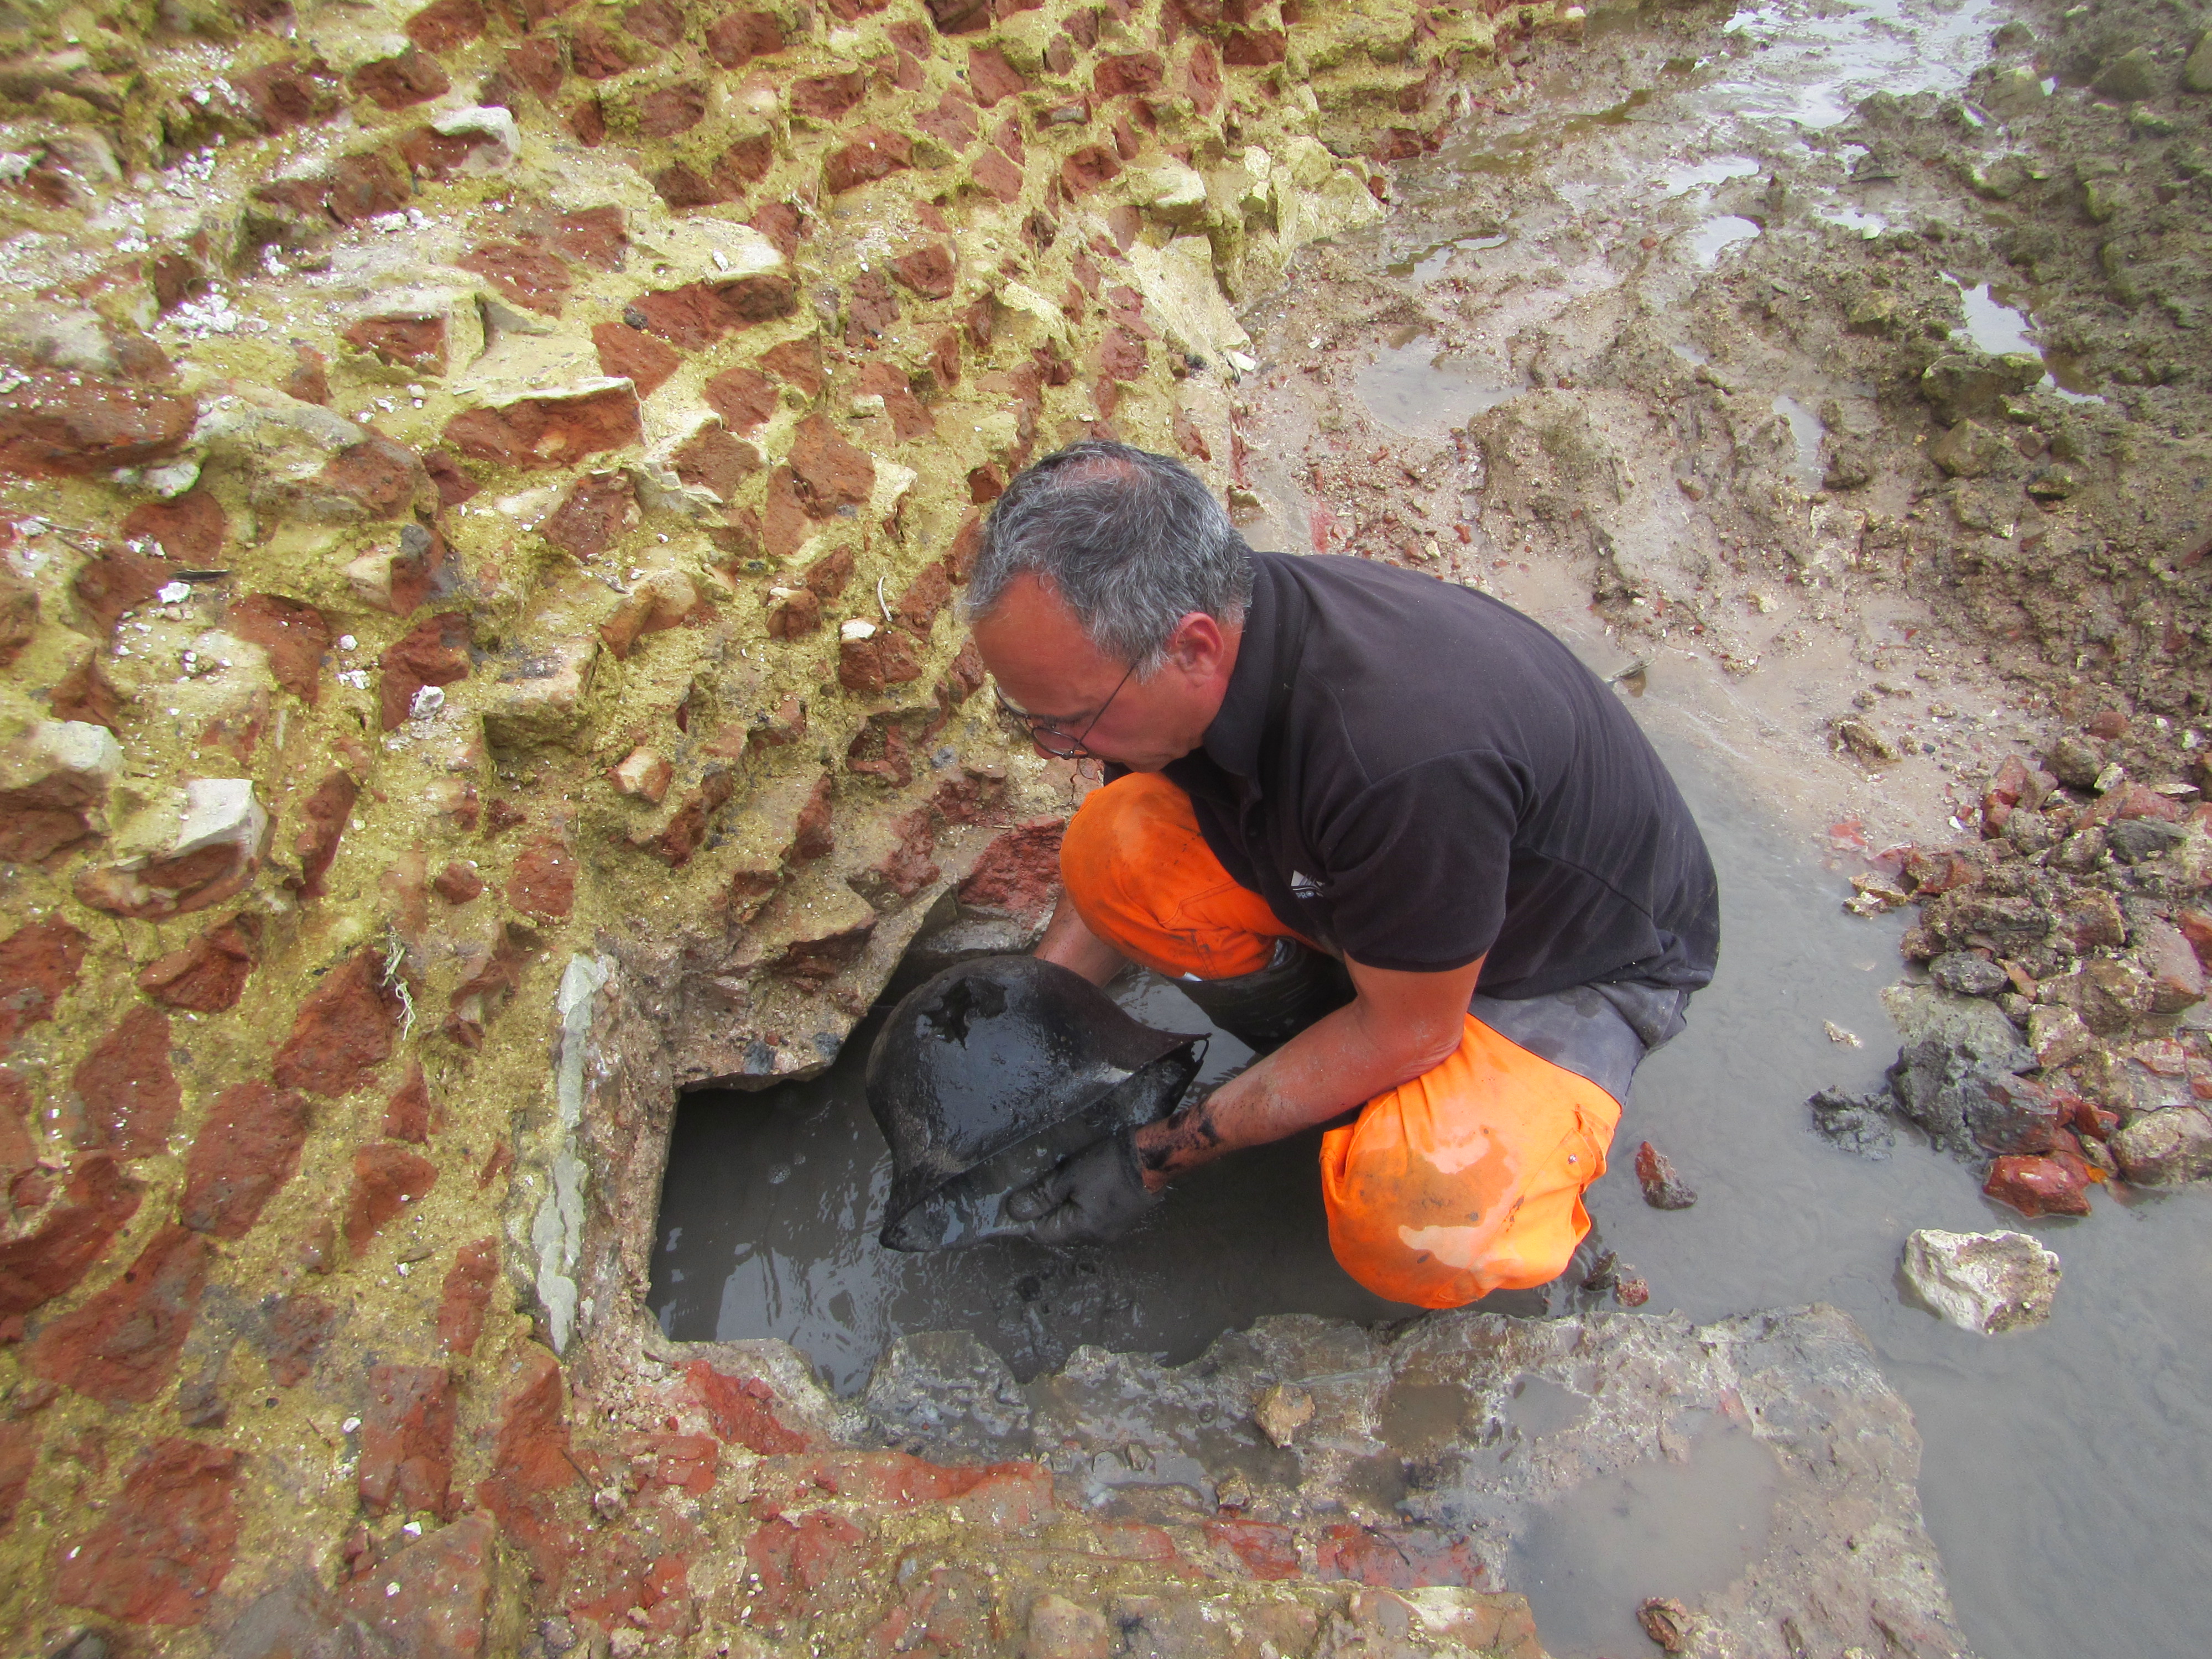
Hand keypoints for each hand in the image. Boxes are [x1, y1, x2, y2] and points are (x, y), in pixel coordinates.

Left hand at [1002, 1130, 1160, 1246]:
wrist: (1150, 1158)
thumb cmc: (1107, 1166)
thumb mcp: (1069, 1176)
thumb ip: (1041, 1196)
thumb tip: (1014, 1211)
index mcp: (1081, 1230)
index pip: (1042, 1235)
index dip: (1027, 1219)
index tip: (1019, 1199)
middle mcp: (1096, 1238)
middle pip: (1059, 1232)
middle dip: (1046, 1212)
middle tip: (1040, 1186)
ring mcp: (1111, 1231)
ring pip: (1076, 1226)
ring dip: (1065, 1209)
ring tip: (1061, 1185)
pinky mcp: (1121, 1221)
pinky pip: (1092, 1220)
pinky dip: (1082, 1208)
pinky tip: (1082, 1189)